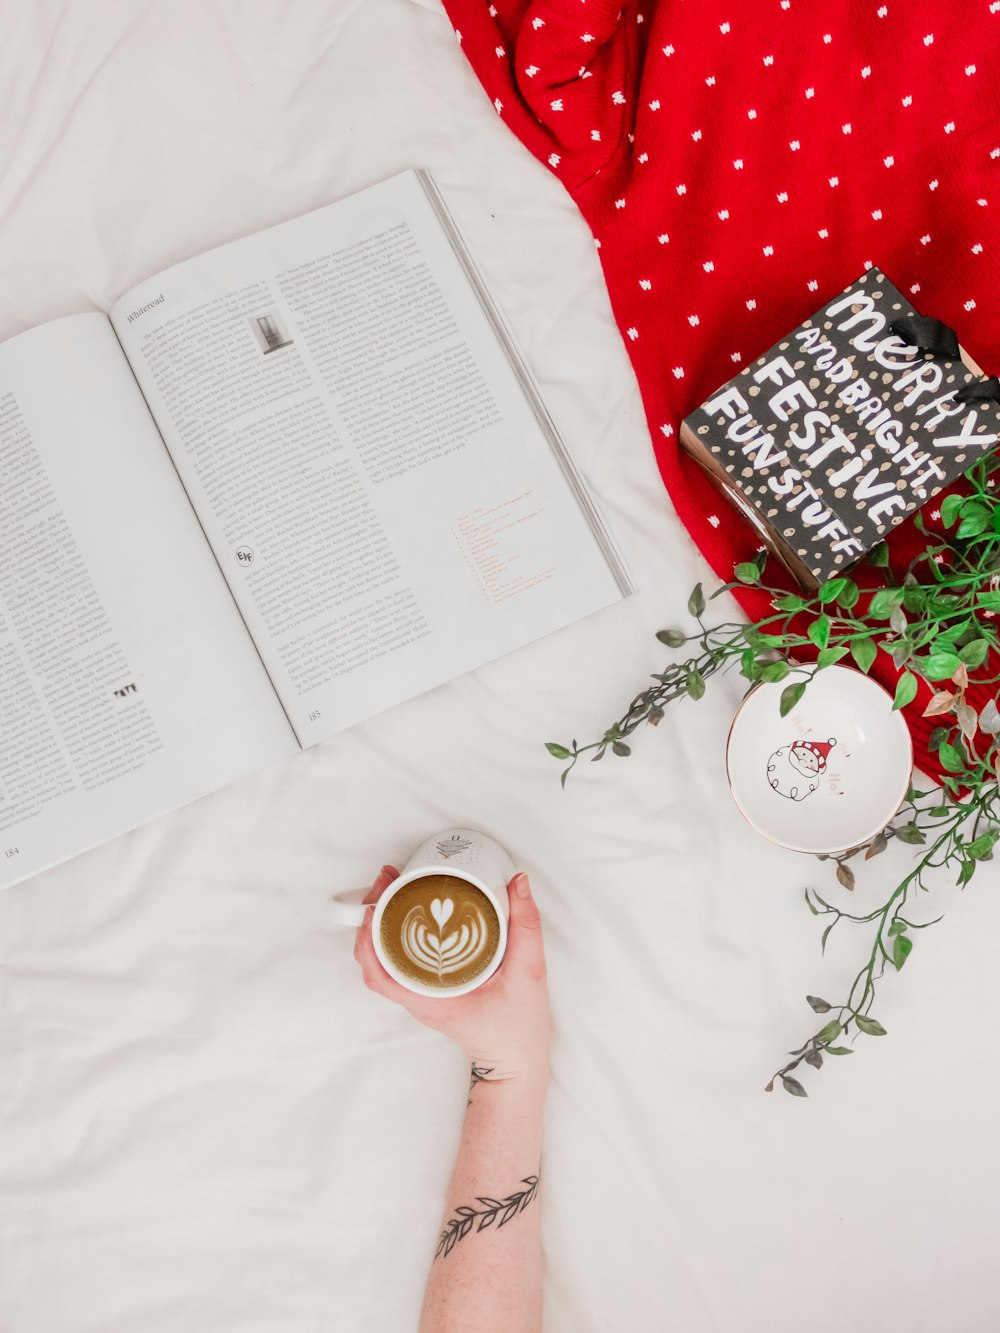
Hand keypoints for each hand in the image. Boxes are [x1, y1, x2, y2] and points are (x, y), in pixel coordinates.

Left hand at [354, 866, 550, 1082]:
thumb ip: (526, 926)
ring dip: (383, 923)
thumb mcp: (529, 974)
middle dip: (374, 916)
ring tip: (394, 889)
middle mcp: (419, 998)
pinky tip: (410, 913)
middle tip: (387, 881)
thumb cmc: (518, 1030)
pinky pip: (401, 962)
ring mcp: (423, 995)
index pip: (380, 973)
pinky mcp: (431, 990)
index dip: (369, 938)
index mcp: (431, 1000)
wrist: (518, 1063)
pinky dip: (397, 935)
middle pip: (375, 958)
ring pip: (385, 959)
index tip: (376, 903)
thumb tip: (518, 883)